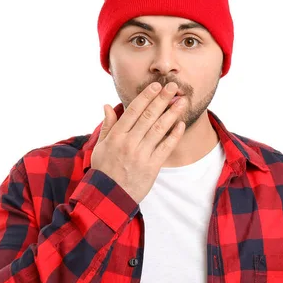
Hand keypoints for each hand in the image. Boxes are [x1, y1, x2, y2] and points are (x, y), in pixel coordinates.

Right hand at [91, 82, 186, 203]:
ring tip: (182, 101)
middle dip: (162, 99)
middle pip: (149, 116)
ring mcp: (141, 155)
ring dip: (172, 113)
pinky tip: (181, 124)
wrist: (109, 197)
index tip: (156, 86)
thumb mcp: (100, 147)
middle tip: (173, 86)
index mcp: (116, 136)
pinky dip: (174, 135)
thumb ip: (107, 126)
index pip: (133, 110)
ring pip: (160, 129)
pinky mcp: (152, 167)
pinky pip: (166, 147)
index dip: (146, 96)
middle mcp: (129, 143)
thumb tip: (107, 105)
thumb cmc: (104, 170)